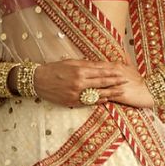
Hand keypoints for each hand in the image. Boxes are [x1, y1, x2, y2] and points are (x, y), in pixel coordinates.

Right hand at [34, 60, 153, 108]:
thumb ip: (86, 64)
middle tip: (126, 81)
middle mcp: (79, 82)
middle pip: (101, 82)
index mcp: (79, 70)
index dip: (112, 72)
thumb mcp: (70, 62)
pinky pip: (89, 102)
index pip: (100, 71)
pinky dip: (99, 101)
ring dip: (111, 93)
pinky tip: (107, 100)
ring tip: (121, 92)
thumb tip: (101, 65)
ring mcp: (76, 94)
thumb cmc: (54, 69)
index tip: (121, 72)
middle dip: (115, 82)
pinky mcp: (72, 102)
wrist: (38, 81)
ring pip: (97, 94)